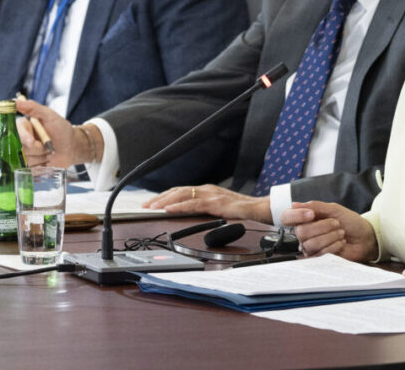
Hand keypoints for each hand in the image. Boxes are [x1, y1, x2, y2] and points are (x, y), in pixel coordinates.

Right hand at [13, 97, 85, 167]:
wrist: (72, 147)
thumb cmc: (62, 130)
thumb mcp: (49, 115)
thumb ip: (32, 107)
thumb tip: (14, 101)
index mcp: (23, 127)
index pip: (17, 133)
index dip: (25, 138)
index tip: (33, 141)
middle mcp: (21, 140)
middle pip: (21, 149)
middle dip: (38, 149)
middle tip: (49, 145)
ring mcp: (24, 155)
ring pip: (26, 161)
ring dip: (41, 158)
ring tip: (49, 152)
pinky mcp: (28, 167)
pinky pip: (29, 170)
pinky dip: (40, 166)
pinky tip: (46, 161)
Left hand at [145, 184, 271, 222]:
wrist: (260, 209)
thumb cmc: (241, 210)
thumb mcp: (218, 207)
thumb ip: (205, 208)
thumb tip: (189, 214)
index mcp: (206, 191)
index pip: (180, 191)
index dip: (164, 196)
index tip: (151, 203)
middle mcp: (206, 190)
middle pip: (177, 191)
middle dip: (160, 198)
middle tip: (145, 205)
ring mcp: (211, 195)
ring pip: (182, 195)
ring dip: (165, 201)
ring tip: (152, 207)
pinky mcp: (216, 203)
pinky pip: (194, 204)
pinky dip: (180, 206)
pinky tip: (170, 210)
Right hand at [282, 200, 376, 260]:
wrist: (365, 238)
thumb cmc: (350, 222)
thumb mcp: (334, 209)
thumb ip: (315, 206)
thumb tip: (294, 204)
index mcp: (306, 219)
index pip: (287, 217)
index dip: (295, 216)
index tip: (311, 214)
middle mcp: (306, 233)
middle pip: (300, 232)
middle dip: (322, 227)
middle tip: (336, 223)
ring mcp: (312, 247)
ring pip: (310, 244)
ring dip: (330, 236)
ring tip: (341, 233)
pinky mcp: (320, 259)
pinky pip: (320, 253)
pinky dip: (333, 246)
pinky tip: (341, 243)